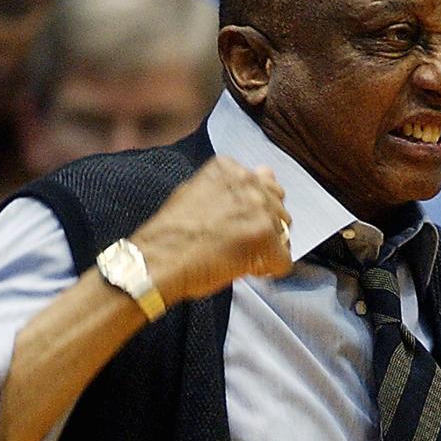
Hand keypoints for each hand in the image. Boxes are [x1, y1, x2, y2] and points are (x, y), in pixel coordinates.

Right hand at [132, 156, 292, 306]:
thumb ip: (234, 185)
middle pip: (278, 209)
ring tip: (237, 256)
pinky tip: (243, 270)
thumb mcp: (197, 193)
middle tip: (236, 244)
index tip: (235, 226)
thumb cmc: (171, 235)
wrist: (157, 261)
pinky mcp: (266, 239)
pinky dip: (268, 271)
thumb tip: (266, 174)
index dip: (251, 215)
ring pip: (284, 234)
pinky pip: (284, 261)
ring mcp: (259, 210)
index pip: (264, 188)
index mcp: (230, 169)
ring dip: (266, 249)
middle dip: (263, 230)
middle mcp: (248, 183)